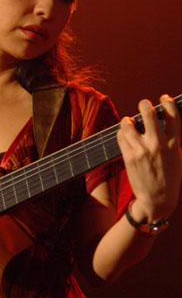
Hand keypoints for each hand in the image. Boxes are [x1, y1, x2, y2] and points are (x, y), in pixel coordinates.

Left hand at [117, 94, 181, 222]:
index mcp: (175, 143)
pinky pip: (121, 137)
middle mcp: (158, 144)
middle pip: (148, 113)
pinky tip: (125, 135)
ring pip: (129, 124)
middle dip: (144, 105)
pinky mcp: (129, 157)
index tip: (163, 98)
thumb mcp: (177, 156)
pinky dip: (122, 133)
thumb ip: (171, 139)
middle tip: (143, 105)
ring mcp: (142, 150)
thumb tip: (162, 119)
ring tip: (129, 123)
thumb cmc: (169, 176)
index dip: (168, 102)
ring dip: (128, 121)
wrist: (157, 199)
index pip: (173, 115)